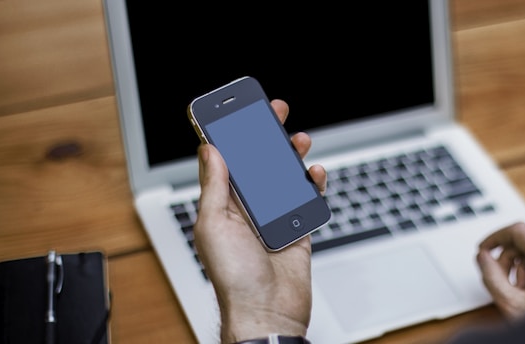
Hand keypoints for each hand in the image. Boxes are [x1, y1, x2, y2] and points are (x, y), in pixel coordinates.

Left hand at [193, 99, 326, 342]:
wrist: (268, 312)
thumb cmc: (234, 278)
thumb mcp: (214, 225)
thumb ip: (214, 186)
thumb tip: (210, 150)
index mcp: (222, 206)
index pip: (226, 161)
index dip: (231, 135)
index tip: (238, 111)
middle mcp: (247, 209)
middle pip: (258, 164)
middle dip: (265, 136)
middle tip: (274, 112)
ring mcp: (273, 218)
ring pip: (284, 177)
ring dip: (291, 156)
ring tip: (299, 140)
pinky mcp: (297, 229)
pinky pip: (307, 199)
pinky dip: (312, 184)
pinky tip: (314, 173)